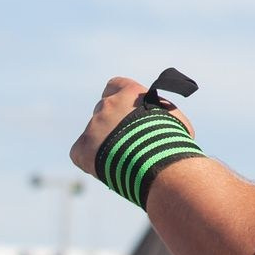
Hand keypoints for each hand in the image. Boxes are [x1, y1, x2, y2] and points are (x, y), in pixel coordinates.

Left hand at [70, 77, 193, 176]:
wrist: (161, 167)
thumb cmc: (174, 143)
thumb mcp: (173, 119)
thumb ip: (159, 114)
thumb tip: (159, 118)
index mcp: (130, 93)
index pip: (114, 86)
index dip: (117, 98)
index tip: (124, 110)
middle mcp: (108, 105)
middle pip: (102, 111)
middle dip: (111, 124)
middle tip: (125, 142)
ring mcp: (93, 126)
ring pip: (94, 133)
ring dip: (104, 144)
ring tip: (122, 161)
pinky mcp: (82, 148)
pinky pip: (80, 153)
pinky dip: (90, 160)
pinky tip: (107, 168)